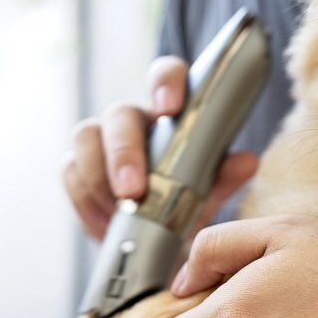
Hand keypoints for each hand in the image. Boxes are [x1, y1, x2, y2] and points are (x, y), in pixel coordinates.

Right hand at [63, 56, 258, 238]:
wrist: (159, 242)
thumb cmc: (186, 205)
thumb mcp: (210, 193)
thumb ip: (225, 177)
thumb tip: (246, 162)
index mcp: (171, 112)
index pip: (166, 75)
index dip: (166, 83)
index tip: (170, 106)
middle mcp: (134, 120)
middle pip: (118, 113)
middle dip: (123, 151)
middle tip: (134, 190)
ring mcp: (100, 142)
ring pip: (85, 138)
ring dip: (99, 180)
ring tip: (119, 215)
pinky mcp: (77, 168)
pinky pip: (71, 174)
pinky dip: (87, 203)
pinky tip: (106, 226)